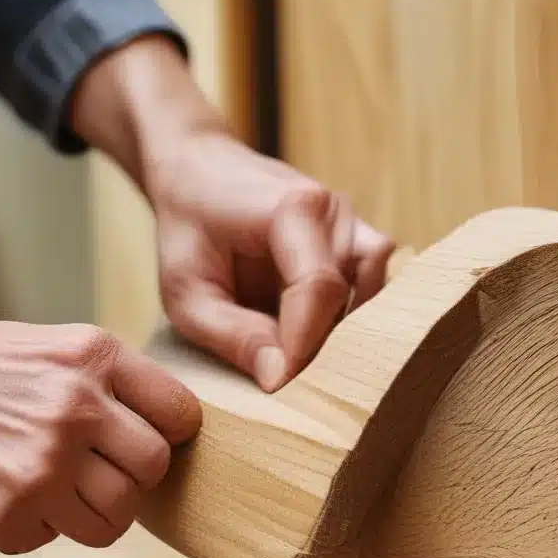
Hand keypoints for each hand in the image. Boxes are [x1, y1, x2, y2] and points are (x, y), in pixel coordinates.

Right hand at [0, 266, 200, 553]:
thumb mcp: (54, 350)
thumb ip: (113, 387)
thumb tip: (167, 436)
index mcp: (96, 358)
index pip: (181, 414)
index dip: (167, 435)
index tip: (139, 444)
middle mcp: (79, 407)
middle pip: (154, 469)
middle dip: (129, 479)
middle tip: (90, 474)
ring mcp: (46, 463)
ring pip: (115, 519)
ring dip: (87, 514)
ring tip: (47, 492)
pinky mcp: (11, 512)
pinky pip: (52, 539)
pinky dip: (31, 529)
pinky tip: (0, 497)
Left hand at [70, 35, 394, 391]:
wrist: (198, 172)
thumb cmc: (188, 228)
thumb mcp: (186, 291)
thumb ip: (232, 335)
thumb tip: (279, 380)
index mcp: (293, 209)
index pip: (319, 287)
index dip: (303, 345)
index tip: (278, 385)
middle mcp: (334, 210)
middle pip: (352, 295)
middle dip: (325, 345)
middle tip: (293, 381)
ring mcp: (351, 223)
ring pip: (372, 293)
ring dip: (340, 330)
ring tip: (298, 353)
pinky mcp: (356, 240)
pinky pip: (370, 288)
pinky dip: (347, 316)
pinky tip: (311, 333)